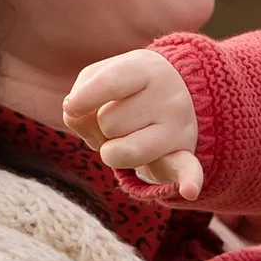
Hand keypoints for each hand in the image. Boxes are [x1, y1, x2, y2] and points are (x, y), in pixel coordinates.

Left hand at [63, 48, 204, 199]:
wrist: (176, 95)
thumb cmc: (124, 88)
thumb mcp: (99, 78)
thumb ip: (79, 96)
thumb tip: (76, 119)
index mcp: (146, 69)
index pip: (111, 83)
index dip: (84, 99)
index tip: (72, 106)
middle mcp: (169, 97)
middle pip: (109, 123)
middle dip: (103, 126)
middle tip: (120, 118)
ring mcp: (179, 127)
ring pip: (122, 152)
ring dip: (113, 150)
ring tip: (128, 135)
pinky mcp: (184, 155)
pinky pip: (188, 170)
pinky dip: (189, 181)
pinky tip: (189, 190)